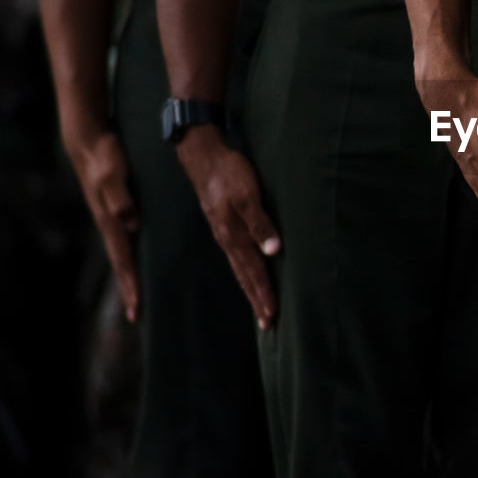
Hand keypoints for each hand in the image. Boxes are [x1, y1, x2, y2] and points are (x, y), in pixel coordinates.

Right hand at [65, 130, 140, 321]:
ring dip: (131, 275)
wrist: (90, 141)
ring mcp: (113, 217)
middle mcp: (112, 224)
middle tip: (136, 315)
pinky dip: (133, 254)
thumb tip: (130, 222)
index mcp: (111, 222)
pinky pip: (127, 238)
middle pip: (122, 263)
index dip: (130, 285)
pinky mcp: (118, 208)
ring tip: (138, 296)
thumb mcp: (113, 175)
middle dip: (129, 289)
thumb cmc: (104, 157)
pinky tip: (142, 260)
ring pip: (124, 252)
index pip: (123, 260)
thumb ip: (120, 198)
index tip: (135, 309)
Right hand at [174, 125, 279, 325]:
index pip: (253, 271)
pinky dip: (244, 270)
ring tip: (260, 307)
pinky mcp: (224, 223)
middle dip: (257, 299)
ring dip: (251, 288)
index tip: (271, 316)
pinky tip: (248, 273)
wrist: (203, 153)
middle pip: (245, 275)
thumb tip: (274, 251)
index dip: (263, 293)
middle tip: (268, 324)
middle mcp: (227, 238)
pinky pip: (236, 255)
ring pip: (240, 267)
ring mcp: (223, 232)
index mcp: (233, 234)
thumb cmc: (229, 171)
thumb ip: (260, 222)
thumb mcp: (247, 194)